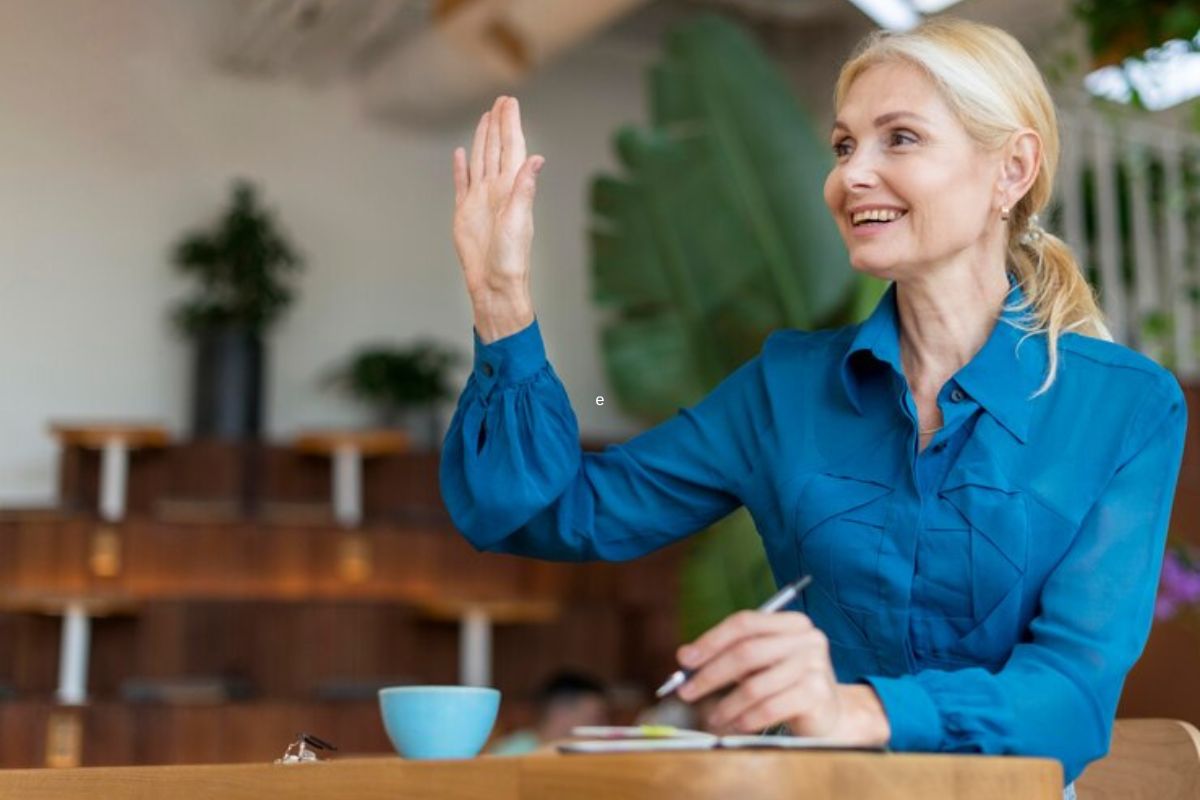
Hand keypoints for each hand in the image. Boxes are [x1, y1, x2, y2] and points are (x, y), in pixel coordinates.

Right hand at [452, 95, 543, 340]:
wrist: (493, 283)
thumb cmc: (510, 258)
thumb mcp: (519, 220)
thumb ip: (525, 188)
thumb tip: (536, 159)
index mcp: (511, 188)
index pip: (512, 148)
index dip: (510, 125)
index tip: (509, 102)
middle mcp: (497, 190)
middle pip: (496, 148)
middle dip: (498, 124)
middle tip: (501, 101)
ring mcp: (480, 200)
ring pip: (481, 160)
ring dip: (482, 139)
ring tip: (485, 119)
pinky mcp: (464, 212)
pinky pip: (461, 183)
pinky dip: (460, 167)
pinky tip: (460, 154)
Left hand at [675, 610, 888, 744]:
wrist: (830, 716)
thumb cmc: (786, 685)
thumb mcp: (758, 665)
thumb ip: (726, 655)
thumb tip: (685, 656)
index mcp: (791, 622)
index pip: (744, 623)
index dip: (711, 640)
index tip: (685, 659)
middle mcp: (807, 638)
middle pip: (747, 652)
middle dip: (711, 674)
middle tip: (687, 691)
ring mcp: (815, 665)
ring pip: (755, 685)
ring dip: (727, 704)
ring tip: (714, 717)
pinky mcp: (818, 694)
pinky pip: (770, 707)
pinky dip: (747, 718)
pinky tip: (737, 724)